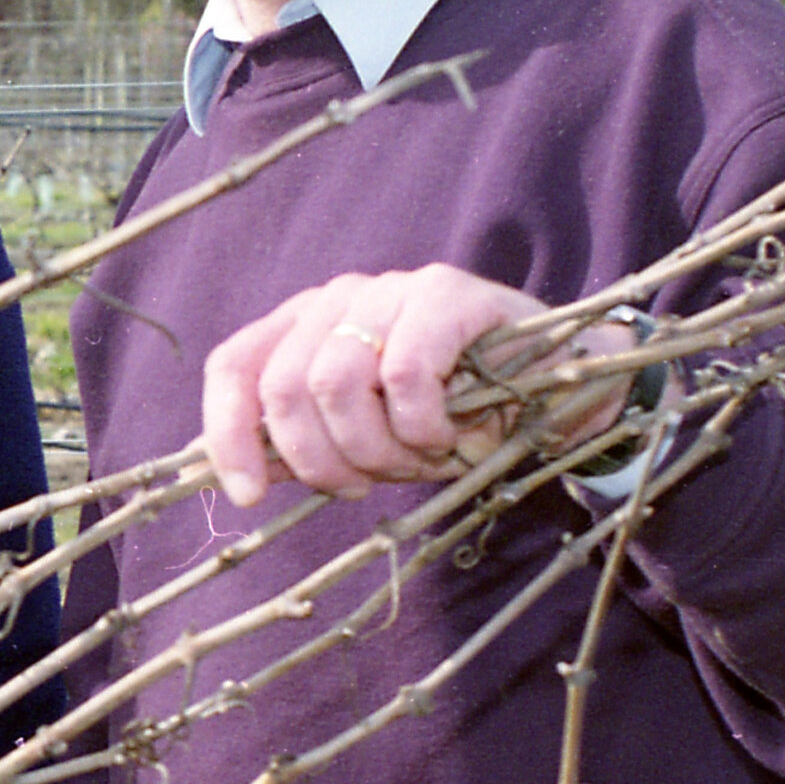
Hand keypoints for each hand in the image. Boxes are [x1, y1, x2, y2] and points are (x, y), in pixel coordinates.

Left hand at [201, 266, 632, 506]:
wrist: (555, 391)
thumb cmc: (451, 418)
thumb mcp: (366, 442)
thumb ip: (303, 447)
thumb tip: (239, 477)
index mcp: (304, 325)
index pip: (233, 366)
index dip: (229, 435)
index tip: (249, 497)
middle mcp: (339, 296)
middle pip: (284, 387)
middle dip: (322, 458)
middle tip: (369, 482)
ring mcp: (393, 287)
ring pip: (336, 382)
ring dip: (376, 447)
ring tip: (417, 458)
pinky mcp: (449, 293)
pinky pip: (404, 372)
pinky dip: (421, 425)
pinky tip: (448, 437)